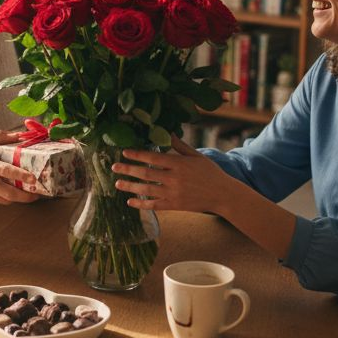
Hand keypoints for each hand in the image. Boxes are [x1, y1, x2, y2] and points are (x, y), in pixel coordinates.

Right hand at [0, 129, 40, 204]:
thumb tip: (18, 135)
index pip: (6, 171)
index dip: (22, 176)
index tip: (34, 179)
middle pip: (10, 194)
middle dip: (26, 197)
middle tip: (37, 193)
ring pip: (5, 200)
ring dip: (17, 198)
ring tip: (27, 193)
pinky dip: (5, 197)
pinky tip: (9, 191)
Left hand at [112, 136, 234, 214]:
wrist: (223, 195)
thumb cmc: (210, 173)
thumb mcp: (196, 156)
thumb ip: (179, 146)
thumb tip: (167, 132)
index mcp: (179, 164)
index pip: (153, 157)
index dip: (137, 154)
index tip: (125, 152)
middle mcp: (174, 179)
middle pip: (146, 173)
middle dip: (128, 170)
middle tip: (114, 167)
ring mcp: (173, 193)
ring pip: (146, 190)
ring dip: (130, 187)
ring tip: (117, 183)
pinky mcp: (174, 205)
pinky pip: (154, 205)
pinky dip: (141, 204)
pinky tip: (130, 201)